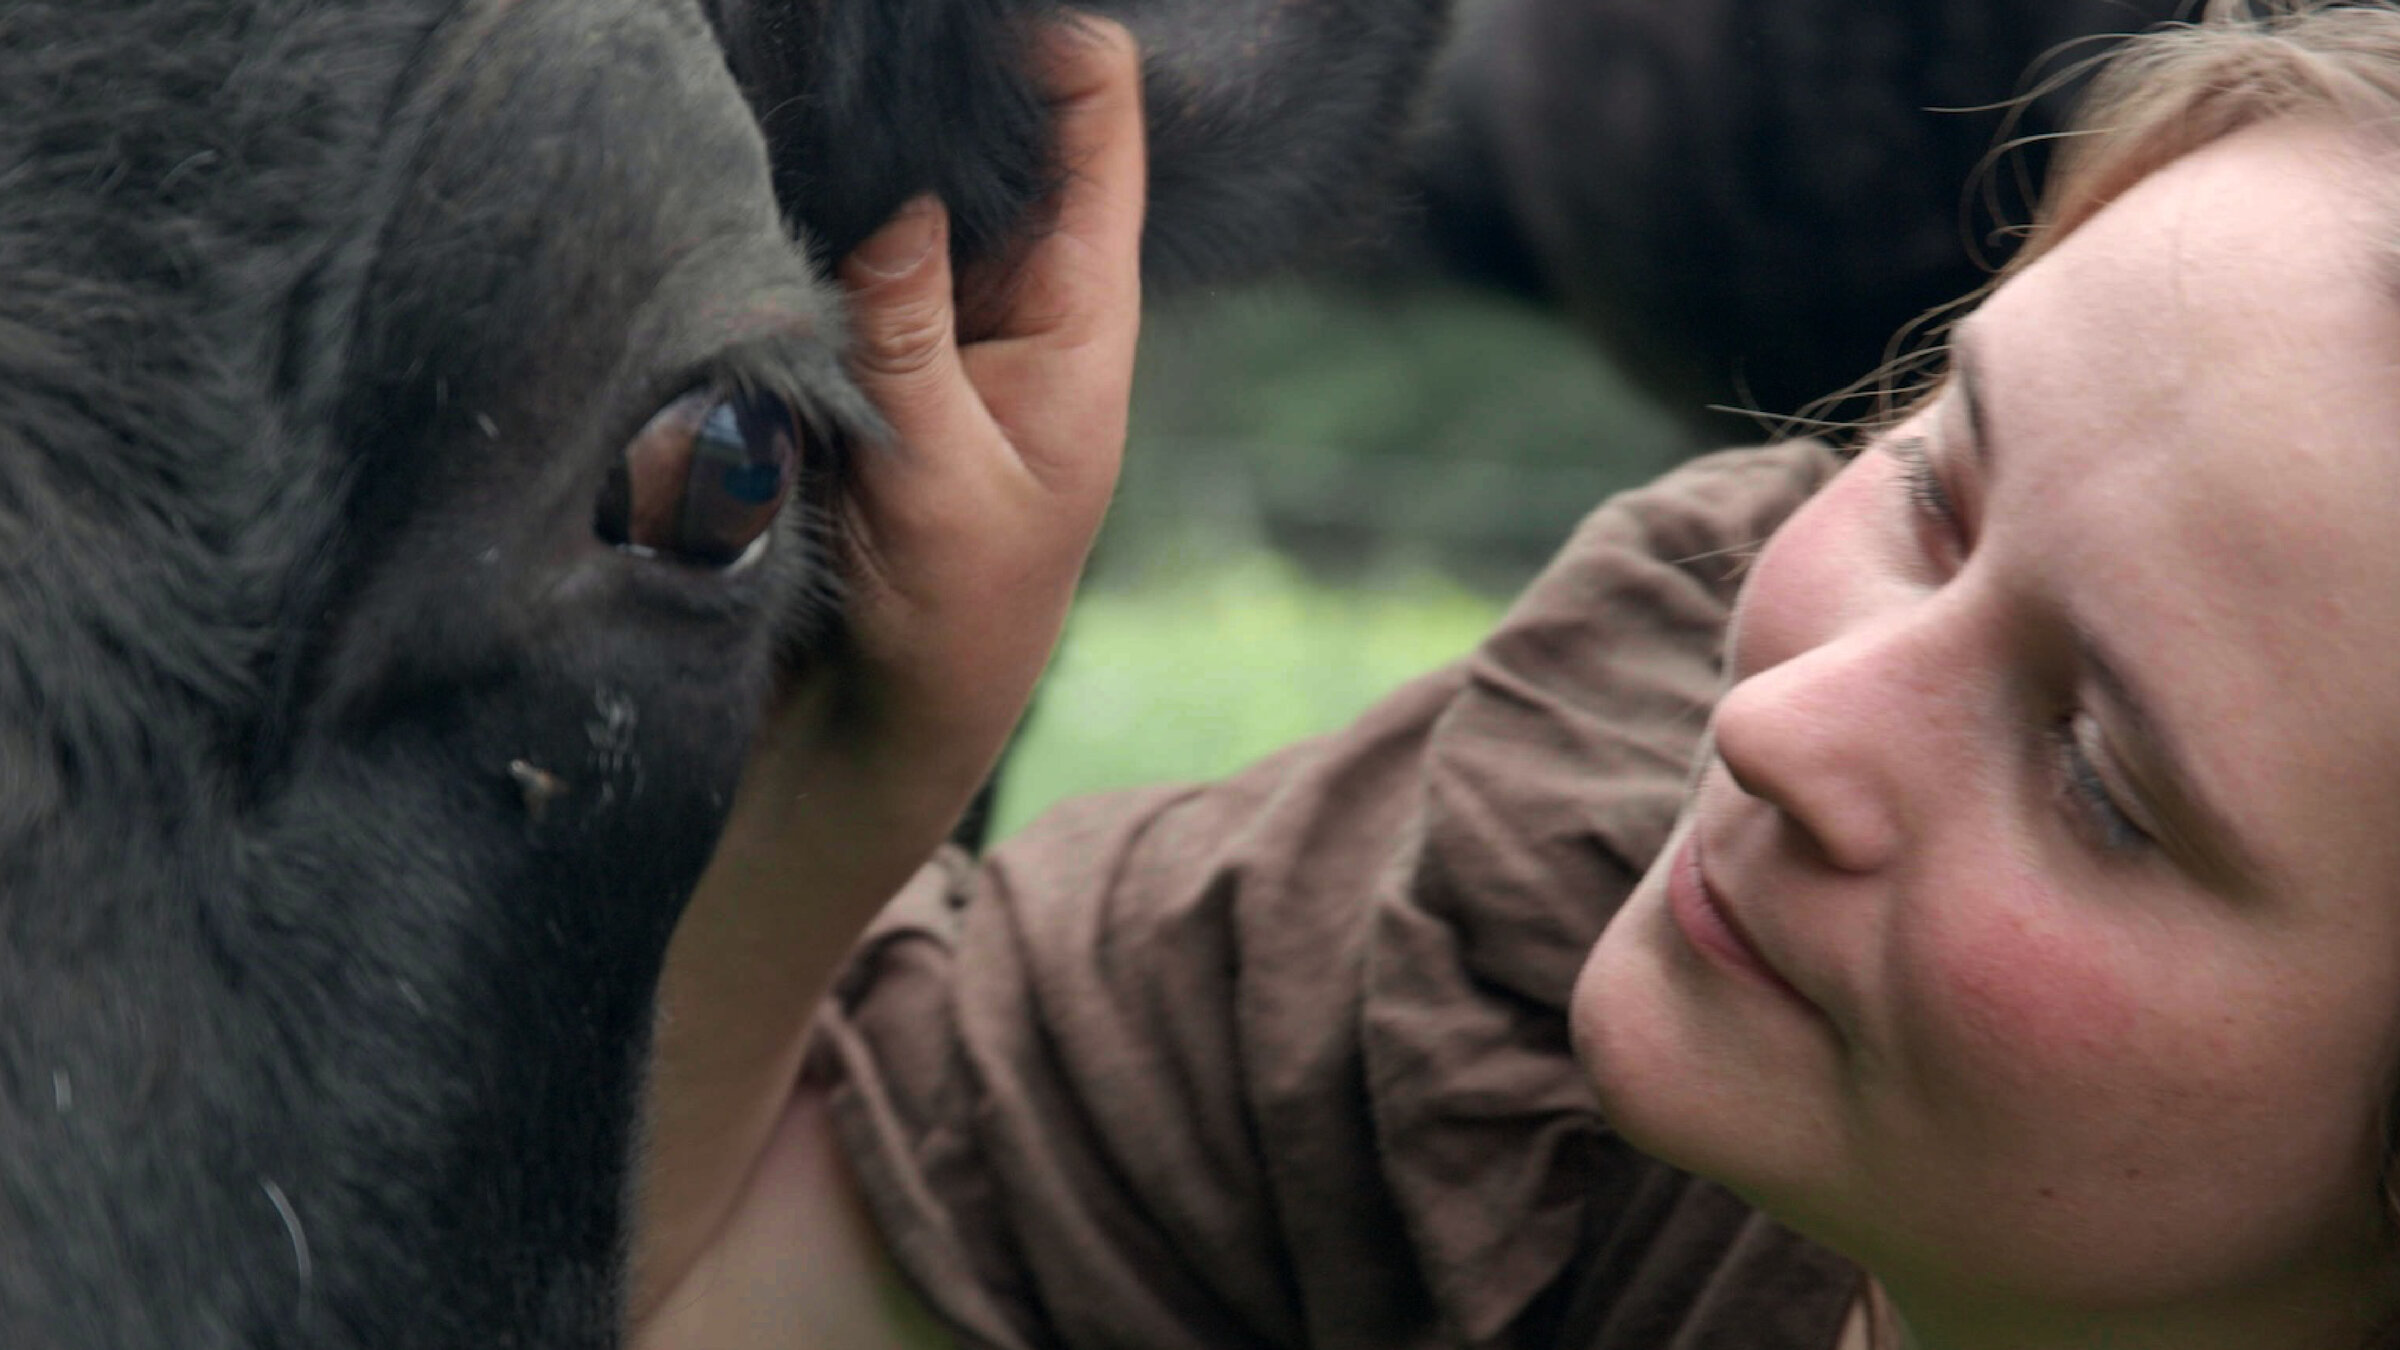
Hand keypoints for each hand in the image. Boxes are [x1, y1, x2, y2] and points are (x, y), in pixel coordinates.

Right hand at [632, 17, 1144, 1332]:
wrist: (891, 719)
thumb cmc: (952, 618)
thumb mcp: (940, 479)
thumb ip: (908, 334)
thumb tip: (895, 193)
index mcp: (1079, 319)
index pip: (1096, 136)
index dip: (1059, 50)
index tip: (991, 8)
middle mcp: (1011, 295)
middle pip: (996, 135)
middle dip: (942, 81)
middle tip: (862, 37)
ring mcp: (934, 312)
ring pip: (910, 179)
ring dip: (872, 140)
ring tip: (813, 81)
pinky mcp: (862, 345)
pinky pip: (843, 243)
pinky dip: (816, 205)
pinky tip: (773, 167)